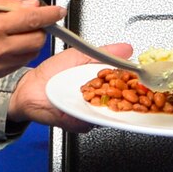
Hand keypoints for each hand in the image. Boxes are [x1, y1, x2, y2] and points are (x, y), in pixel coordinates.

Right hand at [0, 0, 62, 80]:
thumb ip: (9, 5)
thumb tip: (32, 5)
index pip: (33, 19)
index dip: (50, 14)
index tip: (58, 11)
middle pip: (38, 39)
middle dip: (40, 28)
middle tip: (32, 22)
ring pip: (31, 53)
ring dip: (31, 41)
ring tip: (16, 33)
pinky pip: (19, 63)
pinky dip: (20, 53)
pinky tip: (8, 45)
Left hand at [10, 43, 134, 129]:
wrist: (30, 88)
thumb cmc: (53, 73)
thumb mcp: (80, 55)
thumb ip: (104, 52)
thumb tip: (127, 48)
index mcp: (102, 82)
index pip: (125, 83)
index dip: (135, 81)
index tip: (142, 76)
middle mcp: (99, 100)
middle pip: (121, 101)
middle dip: (130, 96)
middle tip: (136, 89)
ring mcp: (90, 112)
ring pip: (108, 114)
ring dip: (114, 108)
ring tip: (117, 99)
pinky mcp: (79, 123)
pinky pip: (89, 123)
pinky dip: (91, 117)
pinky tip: (93, 110)